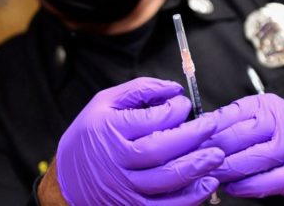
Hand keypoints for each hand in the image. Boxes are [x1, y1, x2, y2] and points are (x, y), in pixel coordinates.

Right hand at [56, 77, 223, 204]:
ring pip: (164, 180)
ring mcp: (123, 187)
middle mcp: (115, 160)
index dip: (175, 110)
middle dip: (192, 138)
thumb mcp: (105, 102)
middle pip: (159, 150)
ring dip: (195, 168)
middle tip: (212, 127)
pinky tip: (205, 185)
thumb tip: (174, 89)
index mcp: (109, 130)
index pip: (150, 120)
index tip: (185, 104)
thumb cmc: (90, 136)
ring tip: (216, 156)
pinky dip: (188, 198)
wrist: (66, 179)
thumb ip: (140, 89)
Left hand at [202, 94, 283, 197]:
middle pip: (236, 137)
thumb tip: (199, 126)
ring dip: (225, 170)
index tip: (189, 139)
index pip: (229, 115)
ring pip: (248, 160)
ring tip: (209, 174)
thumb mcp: (260, 113)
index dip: (206, 129)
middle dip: (211, 150)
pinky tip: (232, 187)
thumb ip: (232, 118)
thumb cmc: (283, 130)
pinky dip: (244, 187)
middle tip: (193, 159)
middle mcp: (278, 124)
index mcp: (265, 106)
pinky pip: (264, 182)